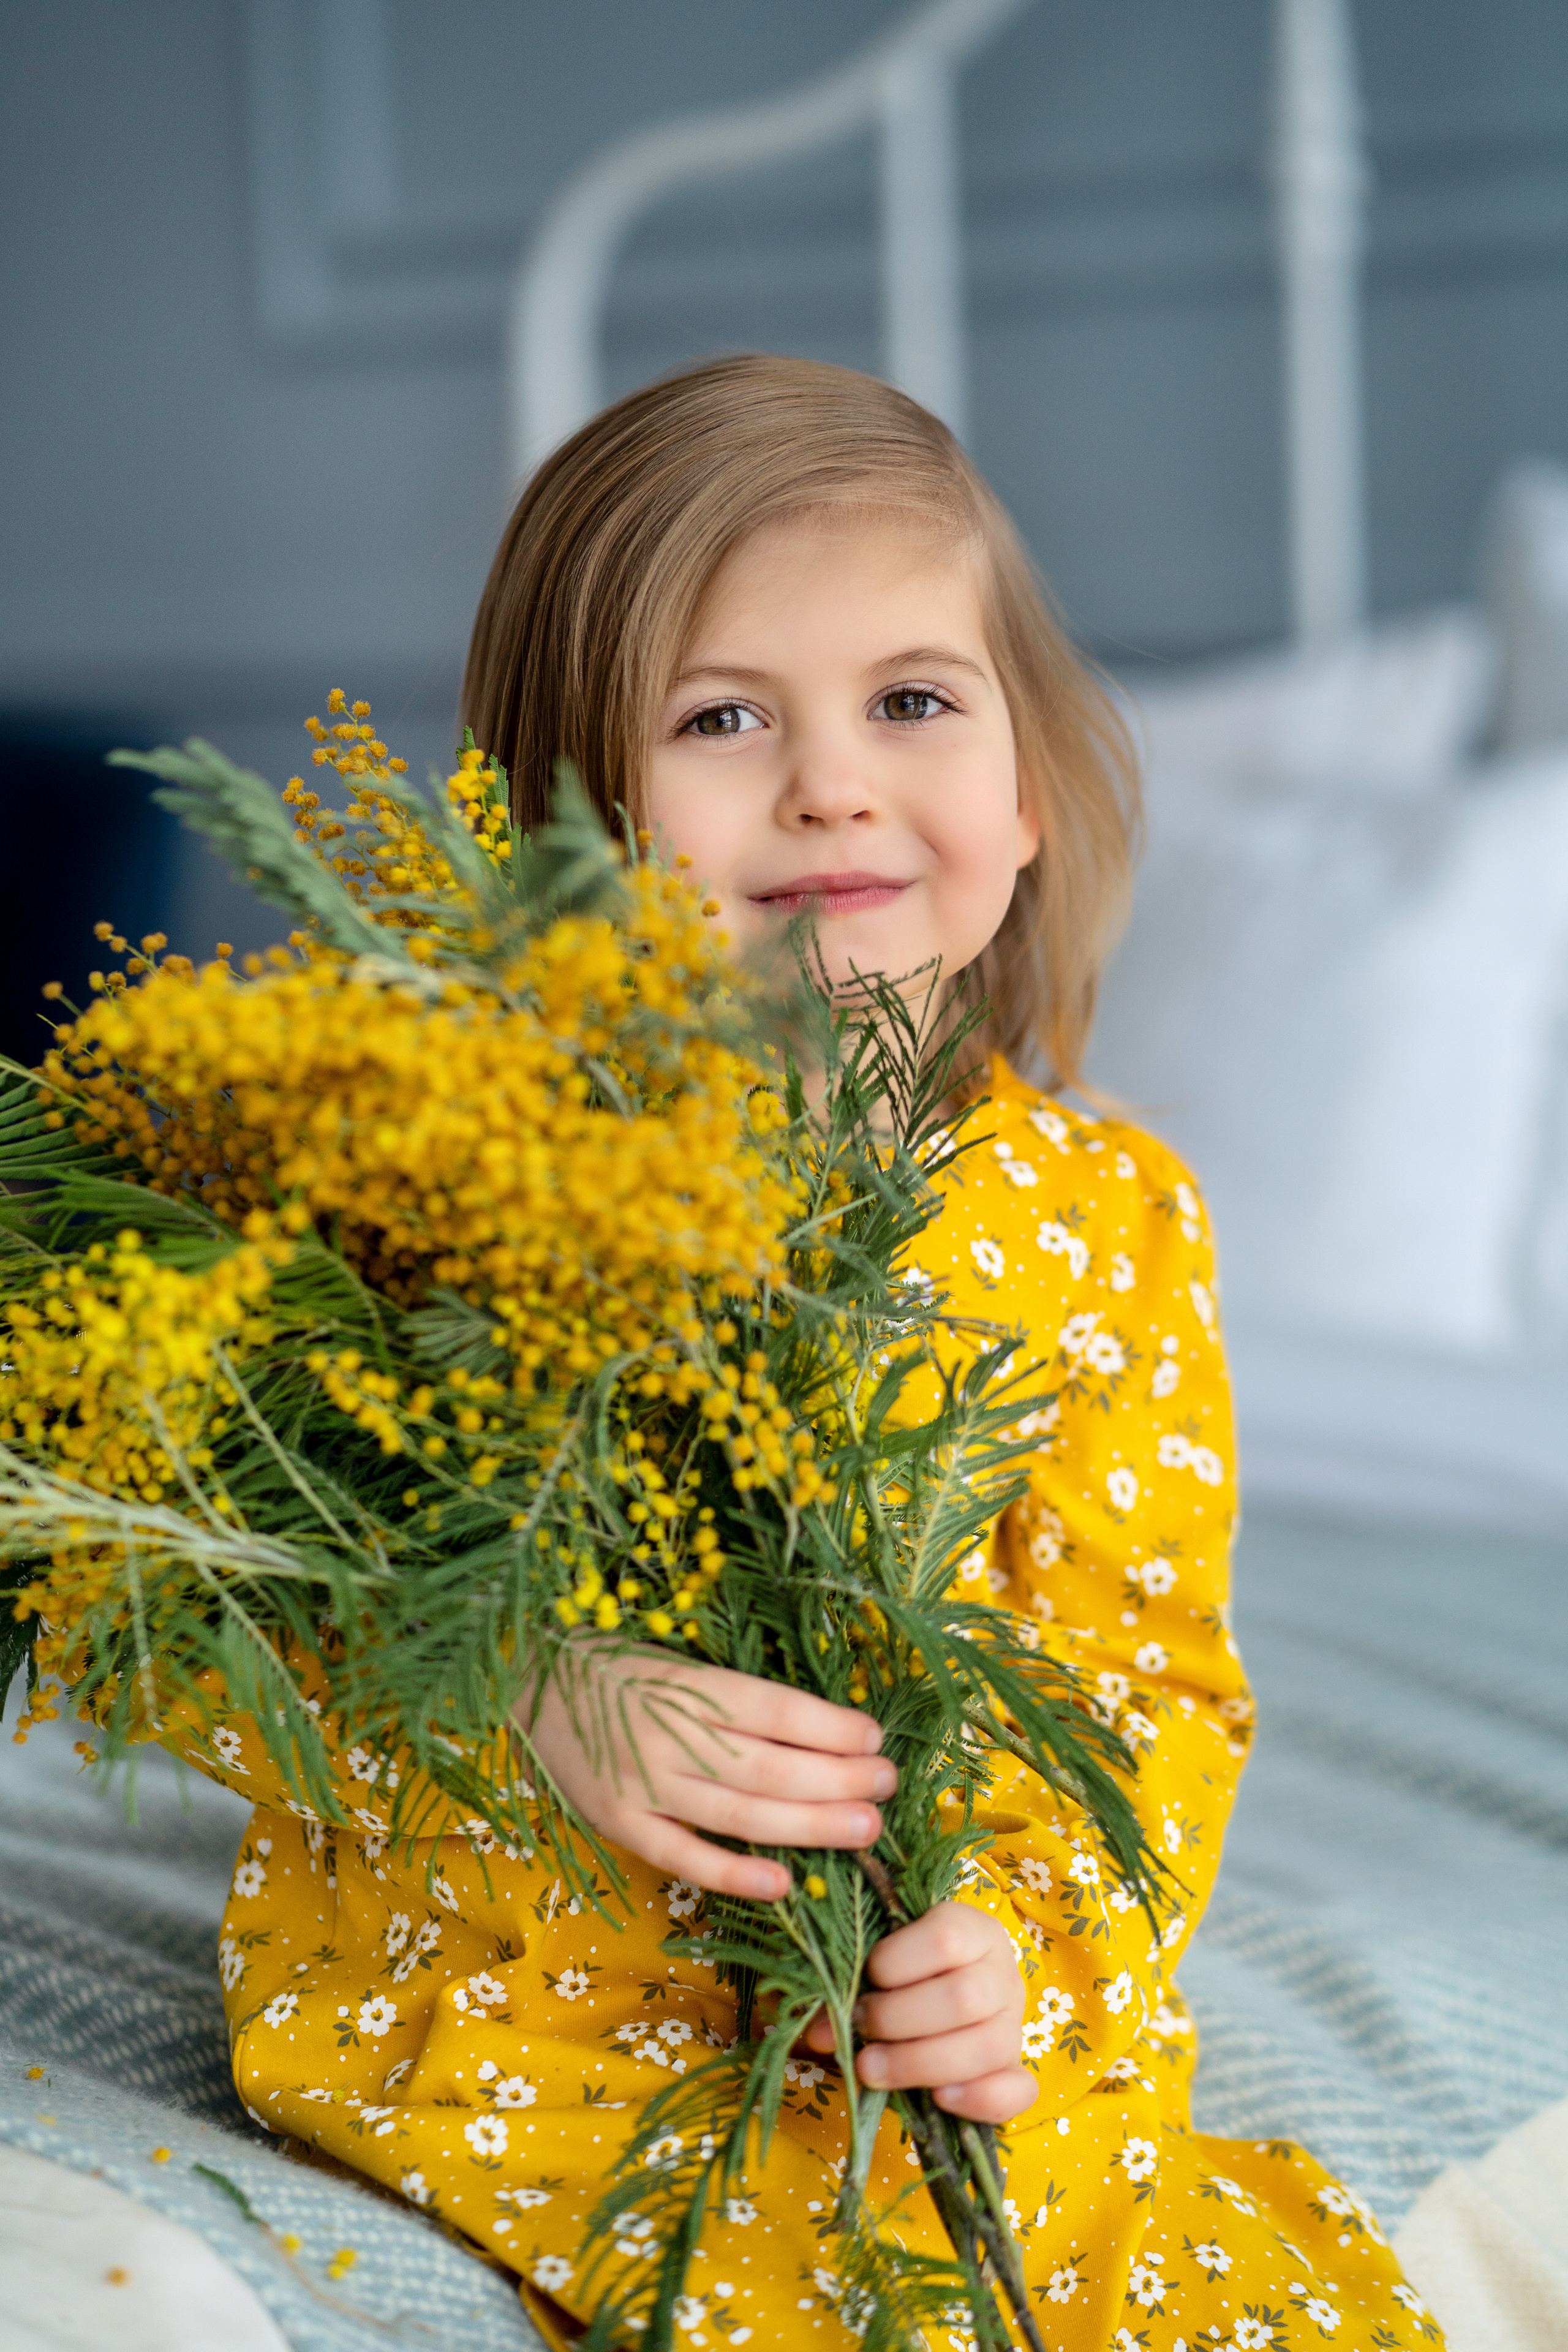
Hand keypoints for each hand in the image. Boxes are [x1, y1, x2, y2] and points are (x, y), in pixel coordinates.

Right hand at [522, 1653, 895, 1903]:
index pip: (774, 1711)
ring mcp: (642, 1784)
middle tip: (888, 1787)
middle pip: (769, 1767)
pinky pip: (684, 1857)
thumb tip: (823, 1731)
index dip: (830, 1728)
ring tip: (865, 1828)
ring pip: (738, 1813)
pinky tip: (784, 1884)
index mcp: (686, 1684)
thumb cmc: (620, 1670)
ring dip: (809, 1825)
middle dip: (837, 1780)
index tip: (876, 1739)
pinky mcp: (619, 1824)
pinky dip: (734, 1872)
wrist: (530, 1684)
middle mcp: (667, 1735)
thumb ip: (735, 1700)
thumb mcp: (678, 1664)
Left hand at [805, 1902, 1033, 2123]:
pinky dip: (979, 2099)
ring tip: (872, 2068)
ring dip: (921, 2063)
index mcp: (972, 1930)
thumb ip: (847, 1989)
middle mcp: (1001, 1972)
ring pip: (989, 2045)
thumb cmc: (906, 1969)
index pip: (945, 1938)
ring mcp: (1013, 2022)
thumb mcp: (879, 1965)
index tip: (867, 1977)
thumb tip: (819, 2034)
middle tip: (862, 2027)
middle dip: (899, 2019)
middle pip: (964, 1998)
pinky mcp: (1016, 2067)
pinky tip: (938, 2099)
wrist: (948, 1986)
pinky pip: (1018, 2089)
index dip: (896, 1962)